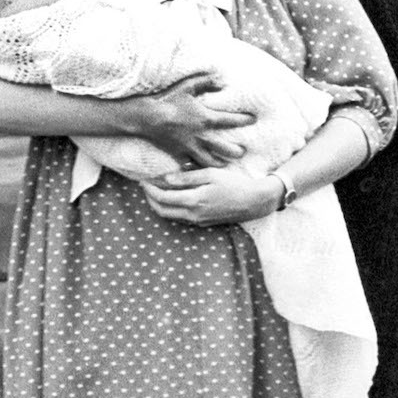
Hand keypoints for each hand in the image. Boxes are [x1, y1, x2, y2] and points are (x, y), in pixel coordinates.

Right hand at [117, 74, 255, 168]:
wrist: (147, 117)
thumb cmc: (168, 99)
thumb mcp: (188, 85)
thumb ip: (206, 81)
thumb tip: (220, 79)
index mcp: (206, 118)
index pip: (231, 121)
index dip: (244, 120)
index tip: (254, 119)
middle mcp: (201, 136)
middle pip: (225, 148)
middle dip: (236, 152)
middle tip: (242, 152)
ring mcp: (190, 147)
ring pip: (209, 161)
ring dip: (219, 163)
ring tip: (225, 165)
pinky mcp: (178, 154)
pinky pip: (190, 165)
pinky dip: (196, 168)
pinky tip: (200, 171)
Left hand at [142, 167, 280, 225]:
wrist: (254, 202)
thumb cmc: (234, 184)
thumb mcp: (210, 174)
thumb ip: (186, 178)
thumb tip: (165, 179)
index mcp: (194, 200)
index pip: (162, 197)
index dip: (149, 189)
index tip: (143, 180)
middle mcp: (193, 214)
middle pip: (162, 210)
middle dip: (149, 199)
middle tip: (145, 186)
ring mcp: (198, 221)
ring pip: (170, 216)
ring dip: (159, 205)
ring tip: (155, 191)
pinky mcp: (203, 223)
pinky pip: (180, 218)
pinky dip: (171, 209)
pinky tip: (172, 198)